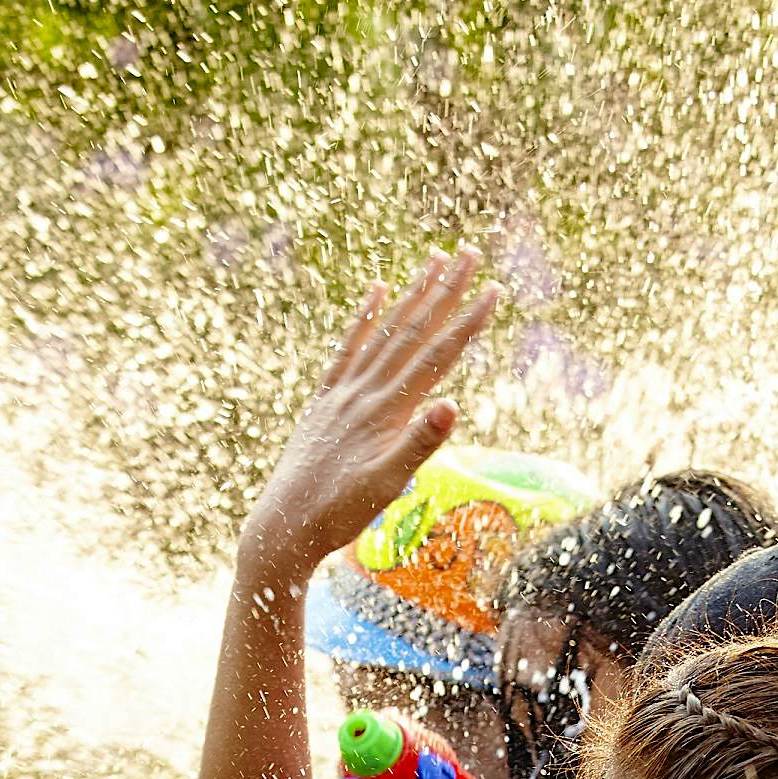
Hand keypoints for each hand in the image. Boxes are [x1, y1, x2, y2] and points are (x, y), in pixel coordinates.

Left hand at [238, 250, 503, 582]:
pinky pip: (348, 348)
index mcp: (386, 410)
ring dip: (412, 295)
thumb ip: (418, 445)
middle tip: (472, 254)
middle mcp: (365, 391)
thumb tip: (452, 405)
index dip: (467, 323)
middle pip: (412, 331)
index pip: (436, 357)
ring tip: (434, 260)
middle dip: (445, 291)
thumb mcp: (384, 486)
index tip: (494, 291)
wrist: (283, 525)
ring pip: (384, 332)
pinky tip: (377, 291)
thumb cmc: (338, 514)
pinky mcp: (325, 400)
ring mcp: (343, 392)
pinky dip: (365, 318)